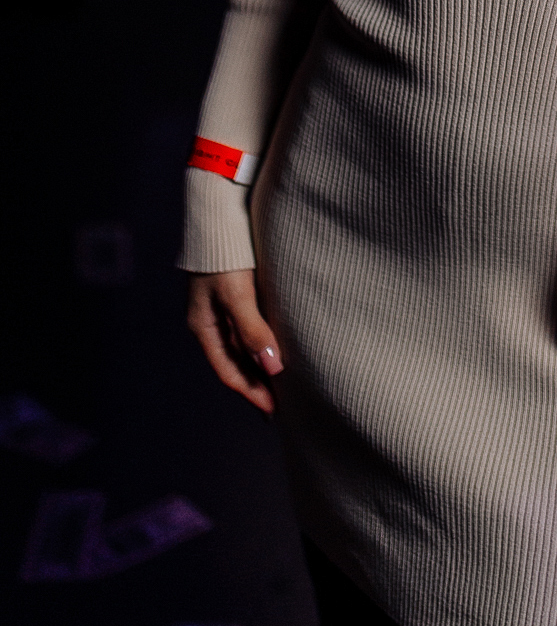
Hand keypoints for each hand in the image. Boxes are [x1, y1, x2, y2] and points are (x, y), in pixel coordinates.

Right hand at [187, 270, 283, 414]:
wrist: (219, 214)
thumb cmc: (225, 256)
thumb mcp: (237, 295)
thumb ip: (253, 331)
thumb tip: (272, 369)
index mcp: (203, 327)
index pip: (228, 372)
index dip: (251, 392)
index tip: (274, 412)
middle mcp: (210, 321)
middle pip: (235, 362)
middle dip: (257, 383)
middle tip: (283, 404)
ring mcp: (221, 307)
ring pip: (242, 346)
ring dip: (260, 364)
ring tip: (285, 381)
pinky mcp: (236, 292)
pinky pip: (249, 327)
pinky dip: (263, 342)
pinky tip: (278, 345)